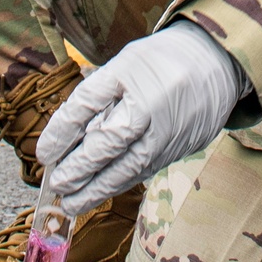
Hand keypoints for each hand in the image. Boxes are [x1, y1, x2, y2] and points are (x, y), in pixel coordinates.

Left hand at [35, 23, 246, 213]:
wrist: (218, 60)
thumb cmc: (158, 62)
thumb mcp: (123, 66)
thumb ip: (96, 99)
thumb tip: (65, 140)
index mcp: (132, 70)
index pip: (89, 101)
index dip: (63, 129)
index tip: (44, 153)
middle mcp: (154, 99)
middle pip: (111, 140)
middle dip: (81, 167)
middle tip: (58, 185)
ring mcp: (174, 126)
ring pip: (132, 164)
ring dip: (99, 187)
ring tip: (73, 202)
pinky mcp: (187, 144)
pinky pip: (149, 168)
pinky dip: (123, 182)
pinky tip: (103, 191)